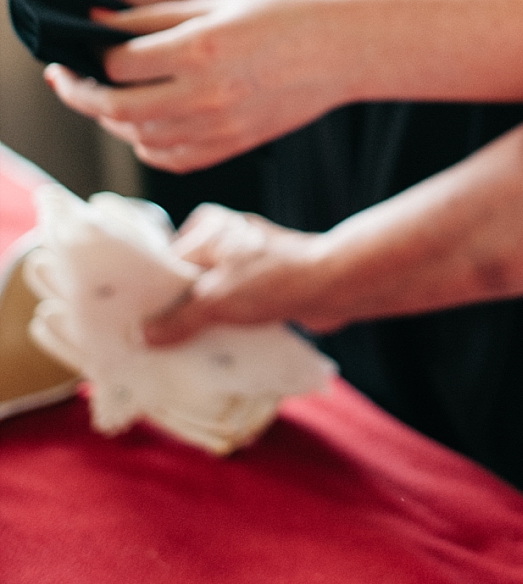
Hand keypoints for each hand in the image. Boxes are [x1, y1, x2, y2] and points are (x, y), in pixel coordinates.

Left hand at [43, 0, 350, 169]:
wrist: (341, 51)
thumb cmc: (283, 16)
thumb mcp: (216, 3)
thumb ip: (153, 18)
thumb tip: (98, 25)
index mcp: (201, 49)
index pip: (118, 64)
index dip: (90, 56)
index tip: (80, 48)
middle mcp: (205, 95)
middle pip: (115, 108)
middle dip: (81, 94)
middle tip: (68, 79)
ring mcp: (219, 128)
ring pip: (138, 137)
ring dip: (111, 119)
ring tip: (106, 96)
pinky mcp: (231, 146)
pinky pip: (169, 157)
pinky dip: (144, 143)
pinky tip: (142, 122)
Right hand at [144, 204, 345, 343]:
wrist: (333, 286)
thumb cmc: (272, 280)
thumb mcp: (215, 300)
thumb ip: (178, 318)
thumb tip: (145, 336)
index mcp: (207, 228)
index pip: (163, 261)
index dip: (146, 293)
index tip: (128, 322)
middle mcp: (224, 240)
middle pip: (184, 281)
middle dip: (171, 312)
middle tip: (147, 345)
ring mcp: (245, 264)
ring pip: (208, 297)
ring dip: (197, 324)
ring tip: (171, 355)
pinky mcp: (262, 286)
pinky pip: (230, 309)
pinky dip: (220, 327)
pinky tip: (206, 353)